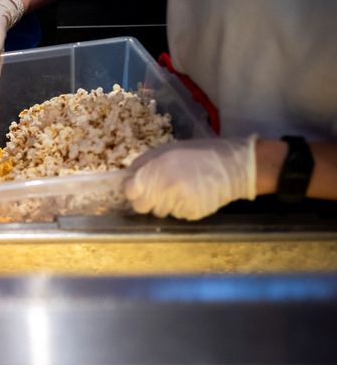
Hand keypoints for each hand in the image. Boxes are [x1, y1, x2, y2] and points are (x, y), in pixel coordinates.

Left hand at [124, 136, 257, 219]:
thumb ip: (145, 163)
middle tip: (160, 189)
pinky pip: (176, 215)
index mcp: (157, 170)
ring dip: (164, 203)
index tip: (139, 186)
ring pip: (158, 211)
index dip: (133, 189)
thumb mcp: (168, 150)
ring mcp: (178, 203)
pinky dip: (180, 207)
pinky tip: (192, 194)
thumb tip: (128, 177)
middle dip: (146, 199)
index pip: (130, 191)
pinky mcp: (190, 214)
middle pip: (141, 206)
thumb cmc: (200, 153)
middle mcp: (165, 188)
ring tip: (181, 188)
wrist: (236, 165)